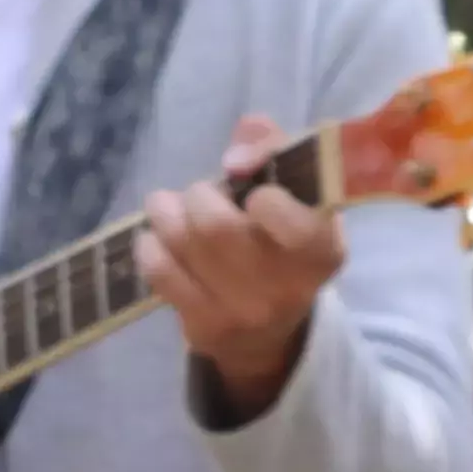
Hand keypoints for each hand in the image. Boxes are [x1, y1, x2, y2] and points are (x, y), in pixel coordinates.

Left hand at [142, 111, 349, 410]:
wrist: (268, 330)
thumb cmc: (281, 242)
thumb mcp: (297, 196)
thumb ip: (274, 150)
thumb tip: (242, 141)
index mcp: (322, 252)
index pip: (295, 226)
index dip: (262, 196)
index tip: (243, 180)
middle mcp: (288, 289)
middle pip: (218, 227)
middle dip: (199, 195)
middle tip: (201, 194)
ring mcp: (243, 313)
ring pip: (183, 244)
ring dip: (166, 212)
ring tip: (169, 207)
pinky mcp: (204, 329)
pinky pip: (159, 271)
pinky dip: (150, 243)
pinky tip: (158, 237)